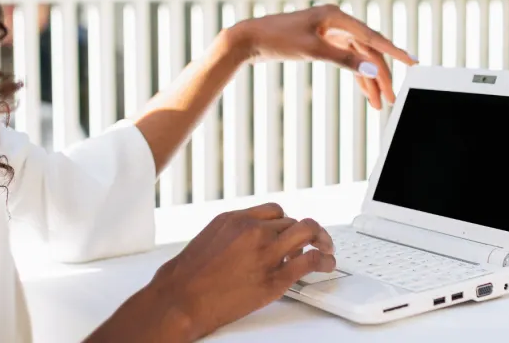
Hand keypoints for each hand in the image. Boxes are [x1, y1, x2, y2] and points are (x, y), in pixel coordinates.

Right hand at [148, 203, 335, 340]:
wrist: (180, 299)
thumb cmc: (188, 276)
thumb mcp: (209, 239)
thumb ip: (234, 234)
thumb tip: (250, 239)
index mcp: (235, 219)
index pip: (275, 210)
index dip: (287, 222)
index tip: (291, 231)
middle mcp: (253, 230)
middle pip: (293, 222)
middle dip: (307, 232)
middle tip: (316, 241)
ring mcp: (265, 253)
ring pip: (307, 233)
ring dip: (322, 240)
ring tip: (328, 249)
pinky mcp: (274, 278)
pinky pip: (309, 261)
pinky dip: (324, 260)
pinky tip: (327, 264)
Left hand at [228, 4, 416, 108]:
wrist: (248, 40)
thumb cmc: (277, 39)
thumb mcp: (312, 50)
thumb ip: (344, 59)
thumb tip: (371, 68)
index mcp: (336, 16)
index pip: (372, 37)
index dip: (394, 52)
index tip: (413, 63)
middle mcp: (336, 21)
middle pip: (367, 51)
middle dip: (380, 75)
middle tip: (391, 99)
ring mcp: (330, 32)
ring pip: (358, 57)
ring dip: (368, 79)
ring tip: (378, 103)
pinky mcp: (322, 42)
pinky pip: (347, 59)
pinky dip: (355, 74)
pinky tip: (364, 90)